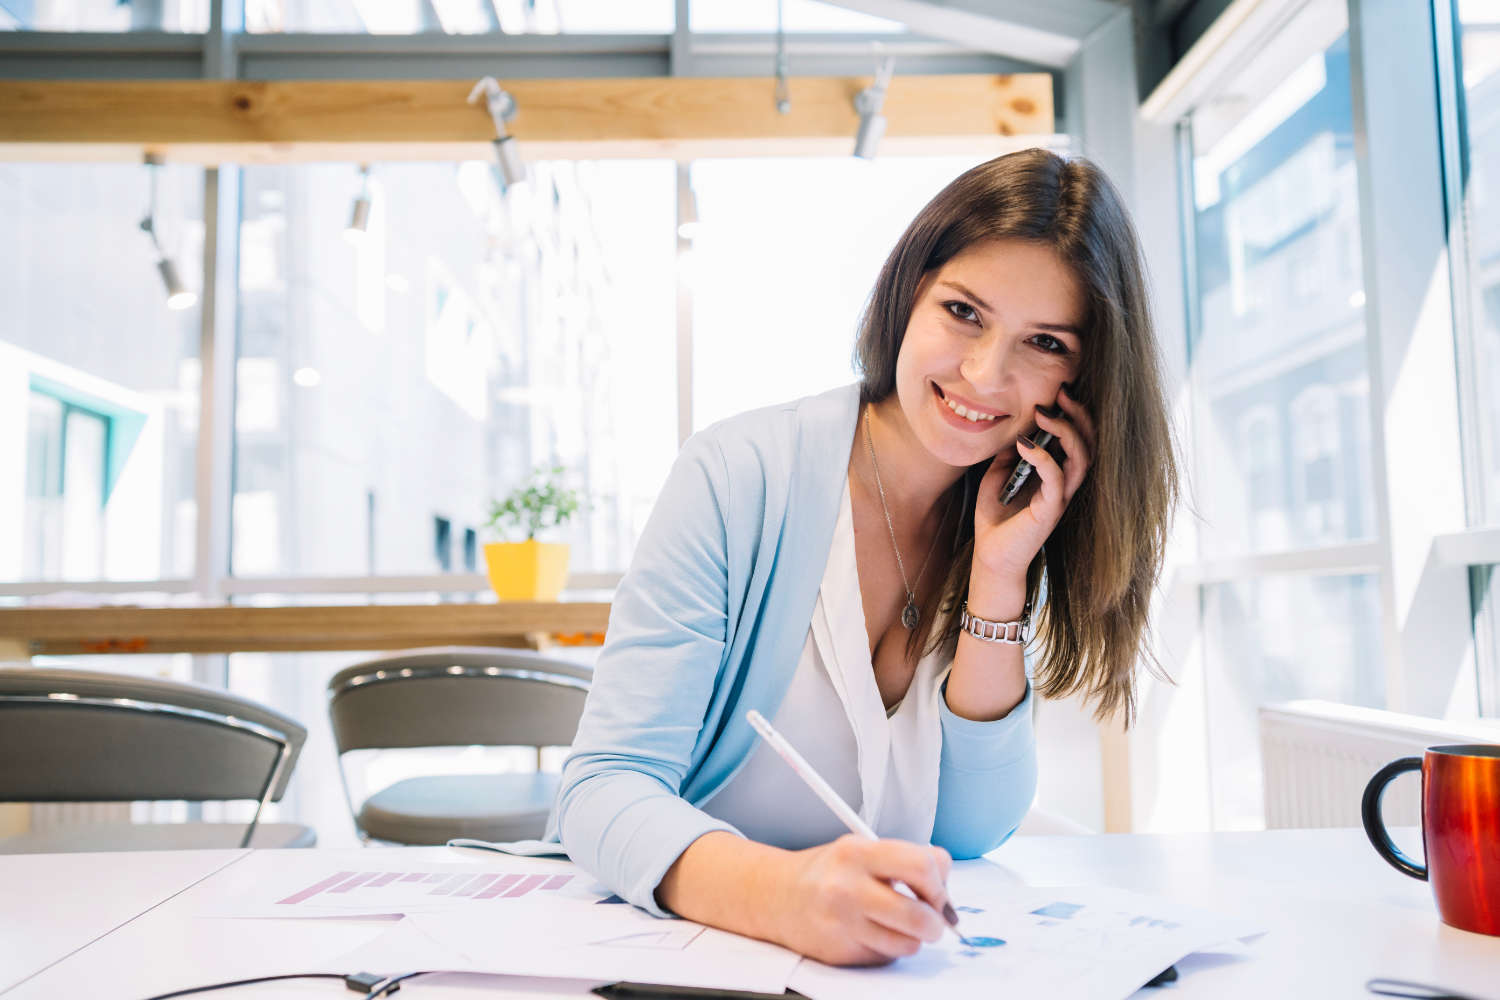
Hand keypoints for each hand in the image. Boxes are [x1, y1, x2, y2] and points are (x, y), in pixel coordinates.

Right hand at [771, 835, 953, 965]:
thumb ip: (904, 862)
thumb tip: (946, 898)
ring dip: (912, 939)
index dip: (939, 884)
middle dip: (936, 923)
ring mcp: (842, 923)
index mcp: (858, 852)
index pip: (923, 865)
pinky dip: (888, 949)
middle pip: (919, 916)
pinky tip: (871, 933)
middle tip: (933, 921)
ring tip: (897, 925)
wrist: (776, 896)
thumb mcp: (862, 849)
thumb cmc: (828, 872)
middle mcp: (848, 887)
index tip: (937, 892)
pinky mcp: (840, 952)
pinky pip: (885, 957)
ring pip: (907, 944)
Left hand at [972, 383, 1095, 585]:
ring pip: (1082, 459)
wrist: (991, 556)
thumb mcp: (999, 475)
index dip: (1075, 414)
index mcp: (1057, 474)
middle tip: (1061, 393)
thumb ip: (1011, 453)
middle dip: (1079, 415)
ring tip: (1044, 413)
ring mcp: (1060, 497)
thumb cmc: (996, 518)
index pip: (1079, 439)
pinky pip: (1056, 478)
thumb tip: (1017, 429)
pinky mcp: (1050, 510)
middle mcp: (1065, 484)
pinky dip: (1043, 457)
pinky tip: (1024, 444)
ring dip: (1066, 431)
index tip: (1058, 392)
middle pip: (1090, 444)